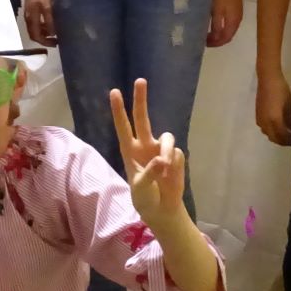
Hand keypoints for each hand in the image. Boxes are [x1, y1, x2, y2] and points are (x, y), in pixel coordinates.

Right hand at [24, 0, 57, 46]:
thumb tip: (53, 34)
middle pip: (34, 33)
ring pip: (35, 28)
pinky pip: (37, 21)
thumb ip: (49, 20)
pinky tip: (51, 22)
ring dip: (44, 32)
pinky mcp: (32, 7)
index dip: (45, 42)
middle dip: (44, 39)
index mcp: (30, 18)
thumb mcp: (47, 5)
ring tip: (55, 33)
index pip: (36, 36)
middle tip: (56, 40)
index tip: (56, 43)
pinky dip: (43, 25)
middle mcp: (28, 17)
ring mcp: (29, 12)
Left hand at [109, 79, 185, 231]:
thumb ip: (150, 173)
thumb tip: (162, 159)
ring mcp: (160, 150)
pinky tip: (171, 177)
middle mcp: (144, 145)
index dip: (119, 110)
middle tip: (140, 80)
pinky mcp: (175, 157)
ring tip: (165, 168)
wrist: (162, 209)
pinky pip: (176, 154)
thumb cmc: (145, 198)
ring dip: (166, 150)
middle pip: (143, 118)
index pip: (123, 127)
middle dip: (141, 99)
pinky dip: (175, 166)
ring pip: (167, 137)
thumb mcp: (141, 188)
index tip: (114, 92)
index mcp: (130, 151)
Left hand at [207, 0, 242, 46]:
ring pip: (228, 29)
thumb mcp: (217, 10)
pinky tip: (213, 23)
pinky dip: (221, 27)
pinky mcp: (235, 8)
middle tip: (204, 40)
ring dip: (218, 34)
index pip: (225, 38)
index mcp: (234, 22)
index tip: (204, 44)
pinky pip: (228, 23)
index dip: (215, 43)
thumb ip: (216, 25)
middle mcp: (238, 20)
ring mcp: (237, 13)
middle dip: (217, 40)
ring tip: (207, 33)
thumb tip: (216, 38)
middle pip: (228, 35)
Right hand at [255, 72, 290, 146]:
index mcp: (274, 120)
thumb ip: (290, 120)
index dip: (290, 141)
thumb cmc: (281, 90)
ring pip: (268, 134)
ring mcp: (260, 119)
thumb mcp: (289, 106)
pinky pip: (264, 128)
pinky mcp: (257, 115)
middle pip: (273, 138)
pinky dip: (270, 131)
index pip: (282, 137)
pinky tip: (277, 126)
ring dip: (276, 136)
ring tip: (285, 134)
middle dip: (283, 141)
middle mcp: (265, 123)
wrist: (268, 79)